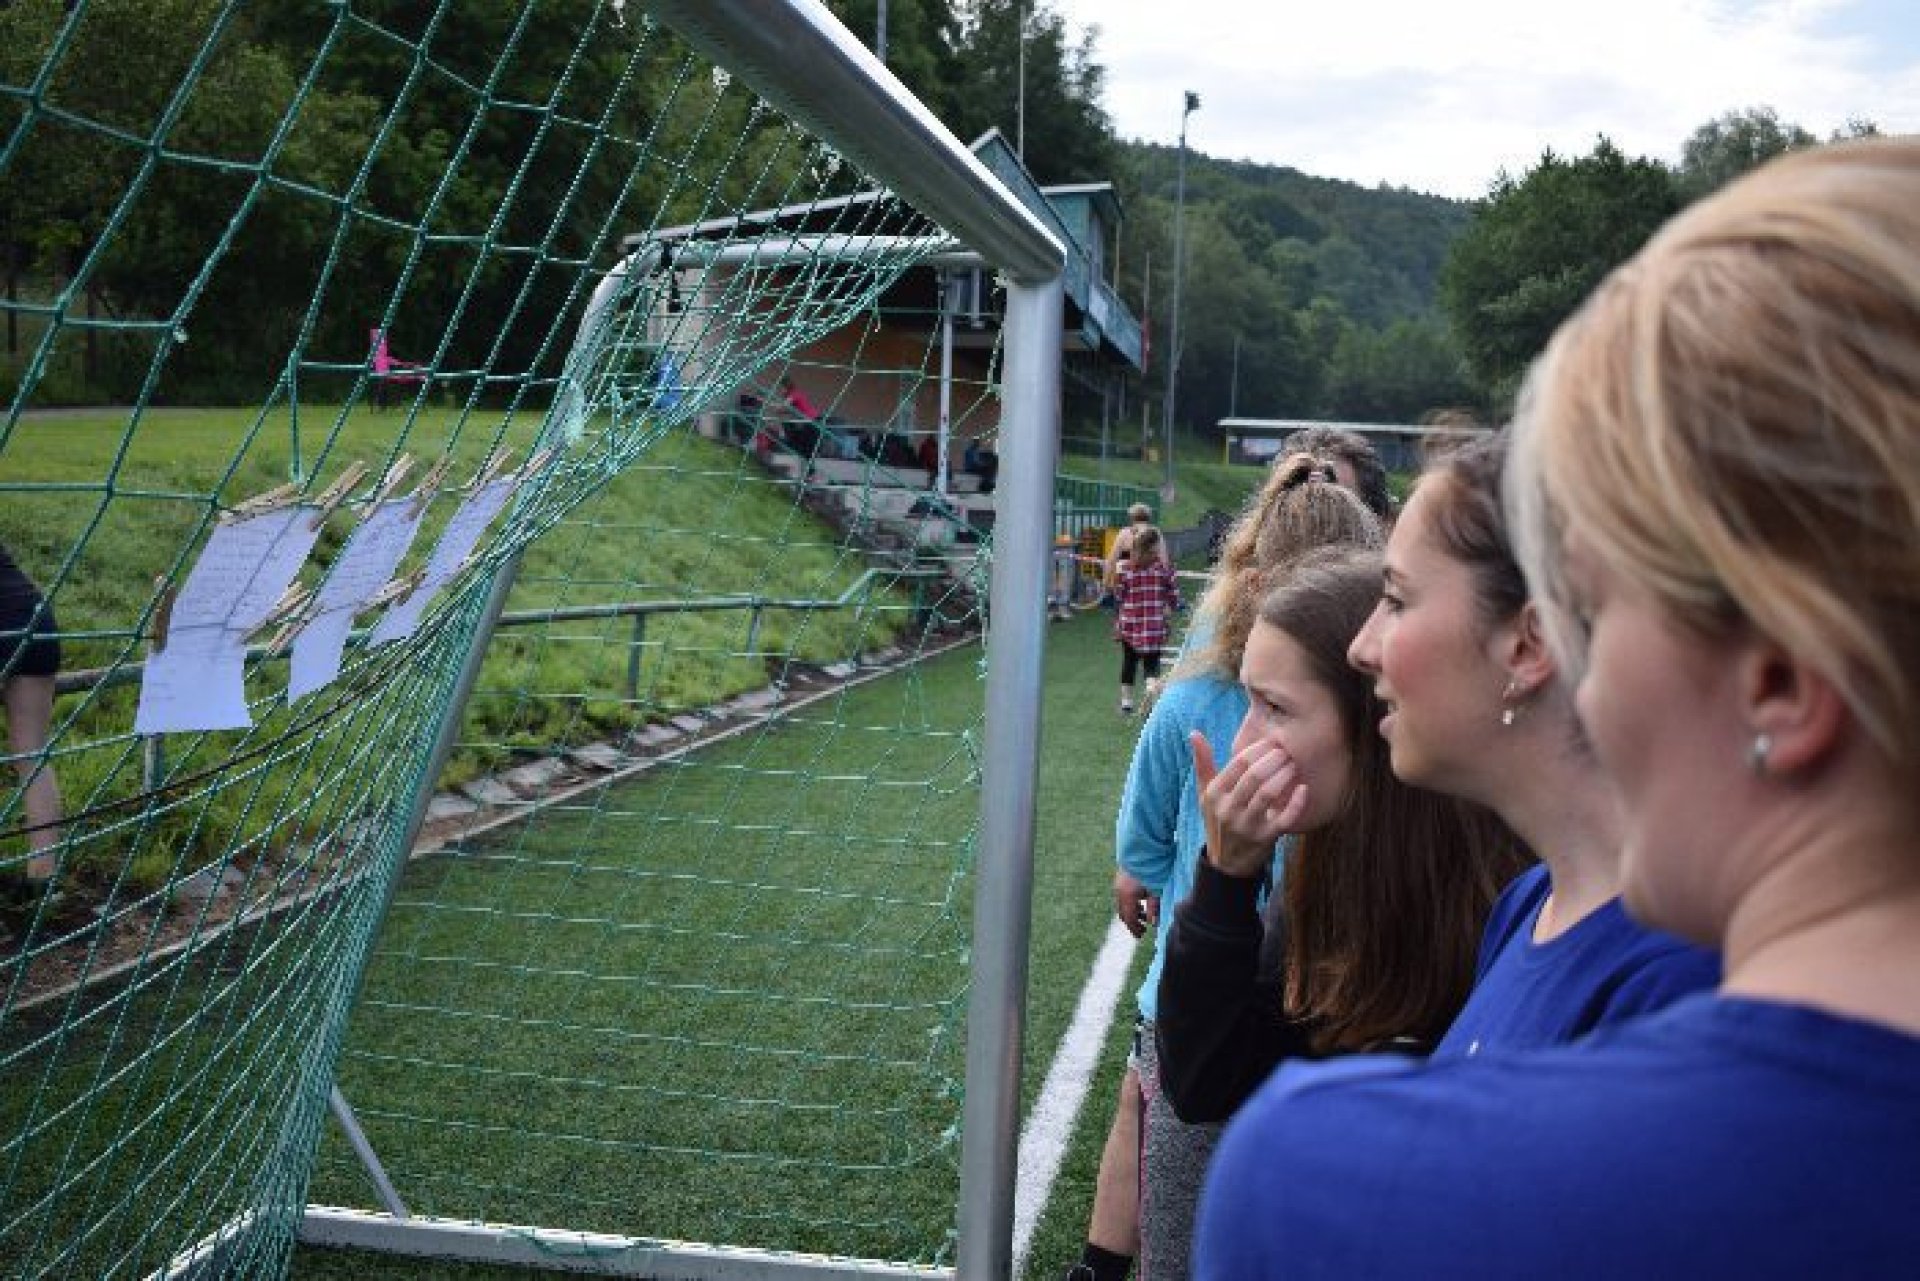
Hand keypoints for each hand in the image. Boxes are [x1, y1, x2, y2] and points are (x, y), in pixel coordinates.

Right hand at [1113, 870, 1160, 936]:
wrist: (1144, 846)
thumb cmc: (1153, 868)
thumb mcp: (1157, 889)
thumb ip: (1154, 907)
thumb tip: (1153, 923)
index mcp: (1128, 896)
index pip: (1129, 919)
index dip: (1135, 929)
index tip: (1141, 935)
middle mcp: (1120, 891)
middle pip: (1123, 913)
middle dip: (1133, 922)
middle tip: (1142, 929)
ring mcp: (1118, 883)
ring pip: (1123, 904)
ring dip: (1133, 912)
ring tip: (1144, 915)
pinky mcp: (1120, 878)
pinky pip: (1123, 896)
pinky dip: (1131, 902)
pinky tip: (1141, 901)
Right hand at [1189, 730, 1306, 878]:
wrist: (1226, 862)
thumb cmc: (1218, 819)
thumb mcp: (1205, 793)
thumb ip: (1202, 763)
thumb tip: (1194, 733)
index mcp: (1214, 794)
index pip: (1238, 763)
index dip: (1258, 749)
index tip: (1272, 742)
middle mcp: (1228, 809)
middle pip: (1255, 776)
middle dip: (1274, 759)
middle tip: (1286, 750)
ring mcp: (1247, 825)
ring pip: (1269, 793)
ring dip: (1284, 775)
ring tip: (1293, 764)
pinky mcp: (1266, 838)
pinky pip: (1285, 818)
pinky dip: (1296, 803)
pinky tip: (1304, 789)